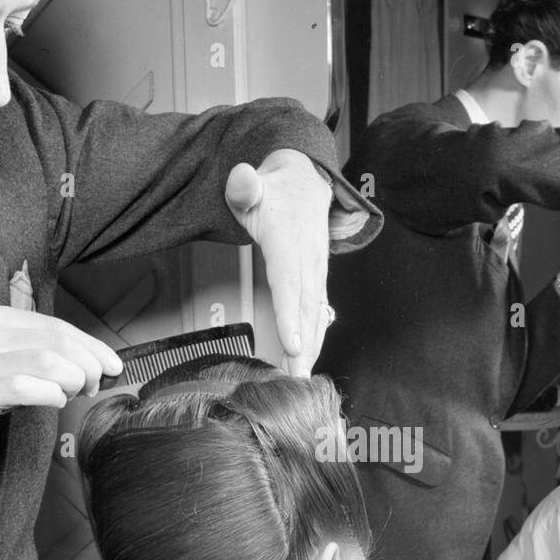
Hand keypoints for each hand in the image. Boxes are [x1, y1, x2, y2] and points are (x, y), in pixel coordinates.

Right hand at [0, 304, 122, 459]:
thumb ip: (37, 350)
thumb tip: (91, 359)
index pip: (55, 325)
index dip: (90, 345)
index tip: (111, 364)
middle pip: (57, 340)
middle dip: (88, 364)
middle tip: (94, 385)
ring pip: (48, 361)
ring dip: (72, 381)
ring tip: (72, 394)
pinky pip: (27, 387)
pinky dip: (50, 394)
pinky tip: (53, 401)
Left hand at [225, 149, 332, 376]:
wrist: (307, 181)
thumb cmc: (276, 189)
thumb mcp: (255, 182)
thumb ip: (245, 185)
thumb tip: (242, 180)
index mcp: (290, 242)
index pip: (289, 284)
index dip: (290, 316)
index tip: (291, 345)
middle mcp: (308, 262)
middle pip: (305, 310)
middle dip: (303, 347)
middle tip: (296, 379)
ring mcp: (315, 272)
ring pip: (314, 316)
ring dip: (310, 348)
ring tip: (301, 378)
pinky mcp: (316, 280)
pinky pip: (317, 313)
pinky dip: (314, 338)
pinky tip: (309, 359)